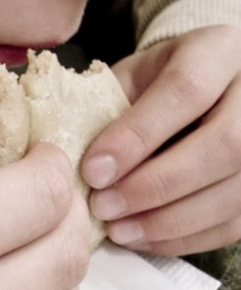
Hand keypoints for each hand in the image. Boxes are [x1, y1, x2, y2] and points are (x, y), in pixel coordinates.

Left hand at [82, 25, 240, 255]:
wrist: (203, 88)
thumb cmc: (153, 87)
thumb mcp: (129, 79)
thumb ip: (105, 109)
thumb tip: (66, 160)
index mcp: (218, 51)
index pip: (186, 91)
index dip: (137, 136)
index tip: (92, 171)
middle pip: (223, 145)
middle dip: (154, 185)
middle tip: (103, 207)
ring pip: (233, 191)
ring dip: (168, 221)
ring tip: (118, 230)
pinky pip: (232, 222)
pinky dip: (183, 238)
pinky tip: (143, 238)